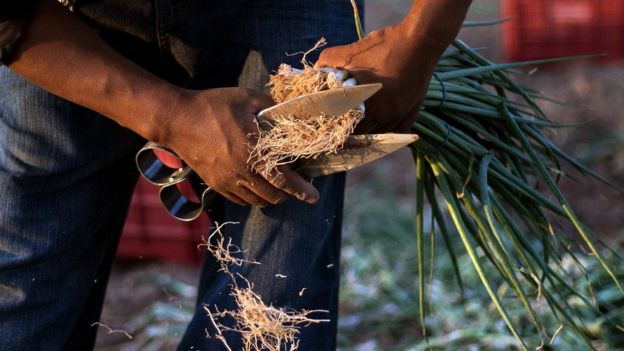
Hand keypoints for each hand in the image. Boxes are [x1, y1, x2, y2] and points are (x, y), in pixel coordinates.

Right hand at [157, 87, 319, 206]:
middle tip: (298, 187)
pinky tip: (257, 186)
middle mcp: (240, 172)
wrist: (176, 119)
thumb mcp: (246, 98)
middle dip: (289, 194)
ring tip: (279, 187)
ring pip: (257, 201)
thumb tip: (293, 112)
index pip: (283, 179)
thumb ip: (272, 106)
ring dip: (272, 197)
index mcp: (251, 151)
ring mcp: (226, 181)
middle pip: (273, 195)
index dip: (301, 190)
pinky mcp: (215, 184)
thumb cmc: (212, 106)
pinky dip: (253, 198)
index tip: (314, 197)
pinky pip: (240, 200)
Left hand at [315, 22, 444, 132]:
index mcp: (369, 107)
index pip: (347, 131)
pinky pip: (396, 129)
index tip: (328, 128)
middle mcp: (386, 117)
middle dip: (351, 131)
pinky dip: (385, 127)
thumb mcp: (350, 51)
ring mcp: (401, 116)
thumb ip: (328, 62)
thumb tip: (314, 71)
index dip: (336, 129)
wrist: (420, 41)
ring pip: (380, 135)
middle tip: (341, 126)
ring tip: (358, 125)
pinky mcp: (412, 113)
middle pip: (363, 136)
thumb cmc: (384, 46)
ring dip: (369, 131)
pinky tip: (378, 120)